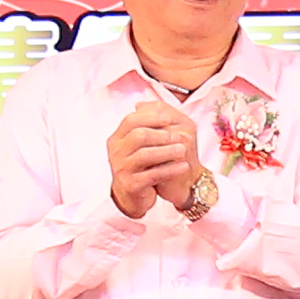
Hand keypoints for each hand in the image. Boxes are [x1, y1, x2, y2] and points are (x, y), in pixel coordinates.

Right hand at [105, 100, 203, 219]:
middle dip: (161, 134)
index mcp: (117, 138)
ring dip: (167, 151)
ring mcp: (121, 169)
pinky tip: (183, 166)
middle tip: (179, 136)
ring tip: (183, 150)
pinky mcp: (130, 185)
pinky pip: (152, 175)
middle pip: (138, 136)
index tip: (169, 119)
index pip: (131, 120)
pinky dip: (170, 169)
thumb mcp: (142, 143)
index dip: (151, 118)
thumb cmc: (142, 164)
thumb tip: (143, 103)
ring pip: (144, 155)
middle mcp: (116, 152)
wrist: (135, 195)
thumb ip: (145, 123)